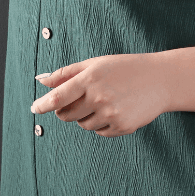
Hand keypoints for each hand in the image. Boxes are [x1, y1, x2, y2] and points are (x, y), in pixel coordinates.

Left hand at [30, 53, 167, 137]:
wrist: (160, 79)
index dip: (42, 105)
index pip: (57, 97)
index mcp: (90, 79)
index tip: (34, 108)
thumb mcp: (96, 64)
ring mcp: (110, 114)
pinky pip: (100, 132)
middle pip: (65, 115)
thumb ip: (66, 73)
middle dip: (65, 110)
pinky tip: (115, 109)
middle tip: (79, 99)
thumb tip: (40, 80)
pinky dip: (102, 123)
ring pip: (82, 125)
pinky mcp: (121, 127)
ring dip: (86, 116)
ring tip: (104, 101)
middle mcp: (99, 97)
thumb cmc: (125, 68)